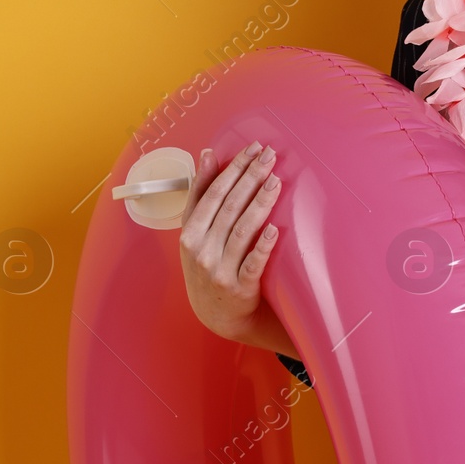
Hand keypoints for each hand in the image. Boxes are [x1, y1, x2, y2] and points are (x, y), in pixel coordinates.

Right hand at [178, 140, 283, 343]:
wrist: (217, 315)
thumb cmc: (208, 265)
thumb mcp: (195, 233)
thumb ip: (201, 195)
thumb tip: (207, 154)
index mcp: (189, 233)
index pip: (211, 193)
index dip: (232, 169)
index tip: (251, 148)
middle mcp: (200, 250)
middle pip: (227, 206)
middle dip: (249, 177)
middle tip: (270, 155)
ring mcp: (218, 270)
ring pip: (241, 230)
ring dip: (259, 203)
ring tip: (275, 180)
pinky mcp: (239, 288)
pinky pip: (252, 264)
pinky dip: (262, 246)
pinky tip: (275, 228)